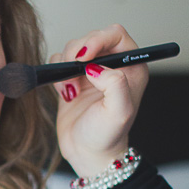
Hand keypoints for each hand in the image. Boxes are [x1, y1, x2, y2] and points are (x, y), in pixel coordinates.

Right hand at [53, 24, 148, 178]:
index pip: (115, 34)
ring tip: (70, 90)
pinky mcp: (73, 78)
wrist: (87, 153)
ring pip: (73, 48)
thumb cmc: (106, 137)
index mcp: (131, 67)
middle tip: (74, 77)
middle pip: (91, 37)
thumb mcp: (118, 113)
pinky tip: (65, 94)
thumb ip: (115, 85)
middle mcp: (112, 65)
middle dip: (77, 54)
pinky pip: (59, 61)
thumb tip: (95, 67)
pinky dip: (56, 74)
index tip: (83, 57)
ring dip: (66, 66)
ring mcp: (92, 71)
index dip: (97, 39)